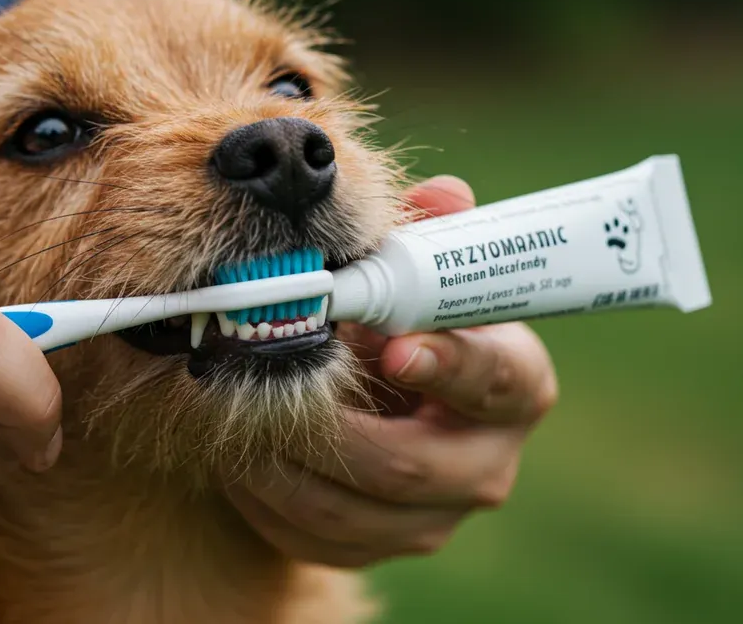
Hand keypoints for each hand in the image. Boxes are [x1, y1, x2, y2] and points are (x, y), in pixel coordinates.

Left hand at [226, 176, 558, 566]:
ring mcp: (434, 517)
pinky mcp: (379, 548)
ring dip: (279, 464)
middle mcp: (485, 462)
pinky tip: (232, 459)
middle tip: (268, 387)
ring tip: (229, 417)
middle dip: (328, 426)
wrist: (381, 400)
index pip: (494, 379)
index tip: (395, 346)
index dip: (448, 364)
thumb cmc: (401, 320)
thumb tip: (440, 195)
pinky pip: (315, 540)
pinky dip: (264, 502)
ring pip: (349, 510)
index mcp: (513, 384)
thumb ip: (427, 235)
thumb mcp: (418, 272)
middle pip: (410, 467)